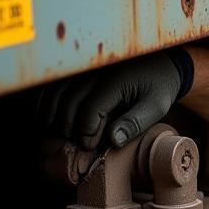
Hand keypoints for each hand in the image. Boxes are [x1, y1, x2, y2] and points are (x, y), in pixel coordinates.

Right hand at [38, 50, 187, 149]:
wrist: (160, 62)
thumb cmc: (159, 86)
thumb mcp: (156, 106)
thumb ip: (135, 123)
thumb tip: (113, 141)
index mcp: (114, 80)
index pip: (90, 108)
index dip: (85, 130)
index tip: (87, 146)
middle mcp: (95, 71)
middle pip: (69, 101)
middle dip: (68, 127)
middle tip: (73, 145)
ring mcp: (84, 68)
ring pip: (57, 92)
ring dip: (52, 114)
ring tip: (56, 134)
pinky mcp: (79, 69)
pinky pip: (56, 84)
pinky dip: (48, 101)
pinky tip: (48, 117)